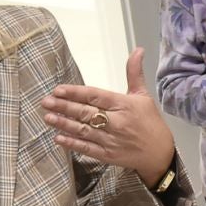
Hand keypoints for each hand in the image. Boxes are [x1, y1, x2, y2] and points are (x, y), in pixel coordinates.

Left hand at [42, 48, 176, 180]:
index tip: (58, 90)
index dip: (76, 93)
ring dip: (64, 124)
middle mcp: (116, 122)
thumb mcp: (143, 95)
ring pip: (84, 130)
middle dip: (64, 107)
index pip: (95, 96)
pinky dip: (72, 144)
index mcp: (124, 105)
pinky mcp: (108, 156)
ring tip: (47, 117)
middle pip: (86, 112)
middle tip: (45, 101)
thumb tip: (138, 49)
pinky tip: (58, 139)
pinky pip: (87, 149)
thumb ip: (134, 73)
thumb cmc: (150, 122)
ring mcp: (111, 140)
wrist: (160, 154)